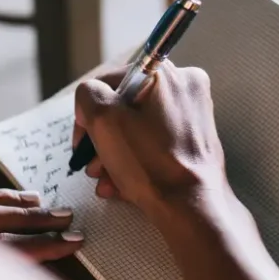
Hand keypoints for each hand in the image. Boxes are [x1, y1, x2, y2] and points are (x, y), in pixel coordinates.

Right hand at [73, 61, 232, 222]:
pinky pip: (155, 144)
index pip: (108, 83)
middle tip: (94, 166)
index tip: (82, 144)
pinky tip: (121, 185)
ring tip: (106, 180)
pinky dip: (136, 162)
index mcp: (165, 72)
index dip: (88, 114)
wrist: (191, 207)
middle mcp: (184, 87)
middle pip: (125, 108)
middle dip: (103, 140)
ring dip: (115, 155)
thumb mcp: (104, 120)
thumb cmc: (149, 162)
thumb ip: (88, 95)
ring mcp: (193, 115)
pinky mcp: (195, 141)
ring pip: (138, 129)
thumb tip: (91, 101)